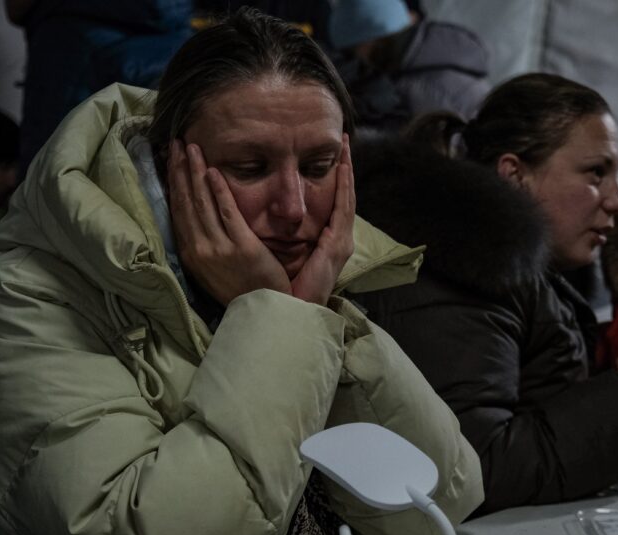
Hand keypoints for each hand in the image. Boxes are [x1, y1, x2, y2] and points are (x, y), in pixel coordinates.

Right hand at [167, 140, 288, 304]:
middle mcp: (199, 250)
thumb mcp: (215, 271)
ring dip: (195, 172)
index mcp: (192, 255)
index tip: (172, 160)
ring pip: (201, 203)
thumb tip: (202, 221)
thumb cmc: (244, 292)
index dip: (174, 183)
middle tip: (178, 143)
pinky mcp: (241, 249)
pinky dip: (218, 191)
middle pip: (185, 202)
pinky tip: (213, 171)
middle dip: (180, 170)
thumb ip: (208, 245)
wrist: (265, 314)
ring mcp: (219, 249)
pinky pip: (227, 213)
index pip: (178, 211)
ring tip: (191, 147)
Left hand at [289, 134, 354, 305]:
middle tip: (346, 138)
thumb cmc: (286, 289)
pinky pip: (342, 209)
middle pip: (344, 195)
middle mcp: (339, 238)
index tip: (335, 155)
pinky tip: (342, 167)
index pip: (333, 202)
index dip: (336, 179)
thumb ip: (285, 237)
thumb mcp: (284, 255)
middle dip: (346, 166)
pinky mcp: (338, 245)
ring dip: (348, 170)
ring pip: (347, 197)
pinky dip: (344, 186)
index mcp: (328, 241)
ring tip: (347, 145)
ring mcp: (342, 241)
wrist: (293, 312)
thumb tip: (270, 220)